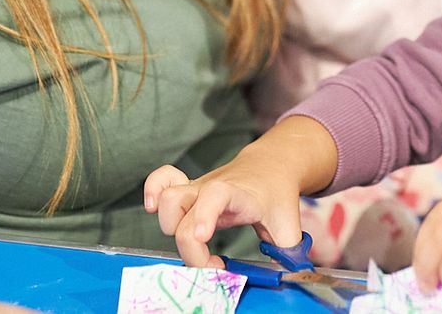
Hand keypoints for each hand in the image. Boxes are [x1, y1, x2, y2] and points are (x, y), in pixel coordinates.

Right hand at [144, 117, 336, 266]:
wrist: (272, 166)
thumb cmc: (277, 195)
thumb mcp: (289, 224)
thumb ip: (288, 253)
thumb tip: (289, 276)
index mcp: (237, 193)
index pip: (215, 196)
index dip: (204, 215)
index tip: (203, 238)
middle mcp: (210, 188)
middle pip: (183, 213)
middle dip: (191, 250)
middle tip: (216, 266)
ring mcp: (196, 189)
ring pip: (167, 200)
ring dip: (170, 228)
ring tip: (196, 246)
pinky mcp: (188, 191)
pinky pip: (160, 181)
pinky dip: (152, 191)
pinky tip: (152, 208)